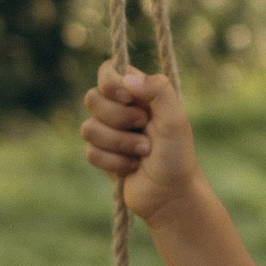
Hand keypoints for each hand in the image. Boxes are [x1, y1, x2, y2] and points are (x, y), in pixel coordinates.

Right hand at [81, 66, 199, 222]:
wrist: (171, 195)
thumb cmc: (177, 156)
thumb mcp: (176, 120)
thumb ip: (158, 91)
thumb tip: (127, 78)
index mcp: (140, 94)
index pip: (109, 70)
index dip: (110, 82)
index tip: (127, 98)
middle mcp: (122, 109)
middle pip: (92, 98)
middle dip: (117, 118)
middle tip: (143, 127)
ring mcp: (110, 132)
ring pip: (88, 127)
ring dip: (118, 143)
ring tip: (143, 152)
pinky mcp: (102, 155)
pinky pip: (90, 152)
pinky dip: (113, 161)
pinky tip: (132, 168)